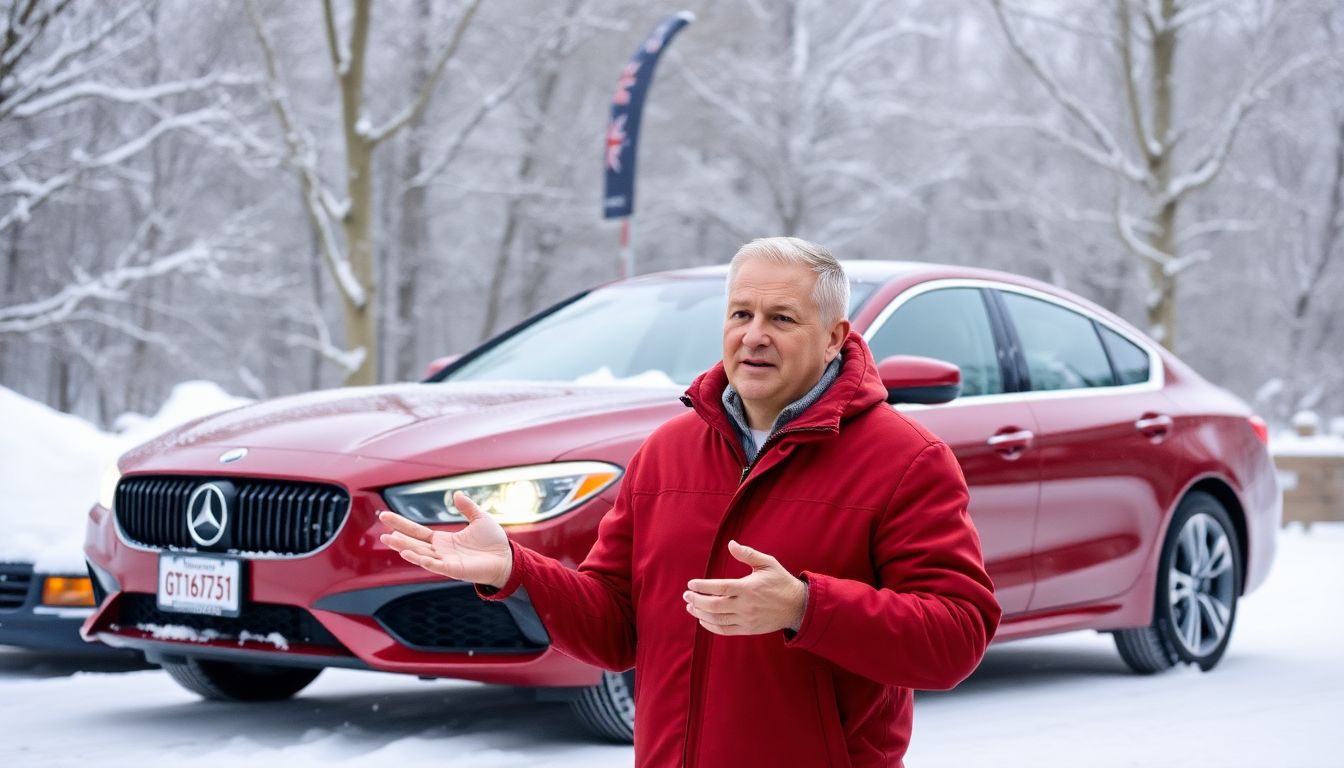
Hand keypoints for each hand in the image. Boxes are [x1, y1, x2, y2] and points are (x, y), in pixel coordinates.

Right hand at [378, 491, 512, 588]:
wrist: (507, 558)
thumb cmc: (494, 542)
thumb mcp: (480, 518)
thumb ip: (467, 507)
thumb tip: (456, 494)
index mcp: (443, 540)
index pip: (417, 531)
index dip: (401, 524)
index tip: (385, 516)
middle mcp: (440, 551)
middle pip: (414, 542)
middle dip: (397, 536)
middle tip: (381, 530)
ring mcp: (445, 561)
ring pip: (420, 553)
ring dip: (404, 547)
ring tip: (389, 540)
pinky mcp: (453, 570)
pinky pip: (434, 565)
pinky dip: (421, 559)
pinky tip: (408, 553)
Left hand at [683, 540, 806, 635]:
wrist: (797, 606)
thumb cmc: (781, 581)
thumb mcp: (767, 563)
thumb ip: (748, 554)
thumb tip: (730, 543)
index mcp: (749, 588)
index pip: (720, 588)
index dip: (702, 587)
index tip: (691, 584)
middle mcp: (746, 605)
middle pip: (714, 605)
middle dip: (696, 601)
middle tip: (686, 595)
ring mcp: (746, 619)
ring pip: (717, 619)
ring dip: (700, 614)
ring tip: (690, 607)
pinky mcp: (748, 629)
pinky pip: (725, 630)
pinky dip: (711, 626)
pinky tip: (703, 620)